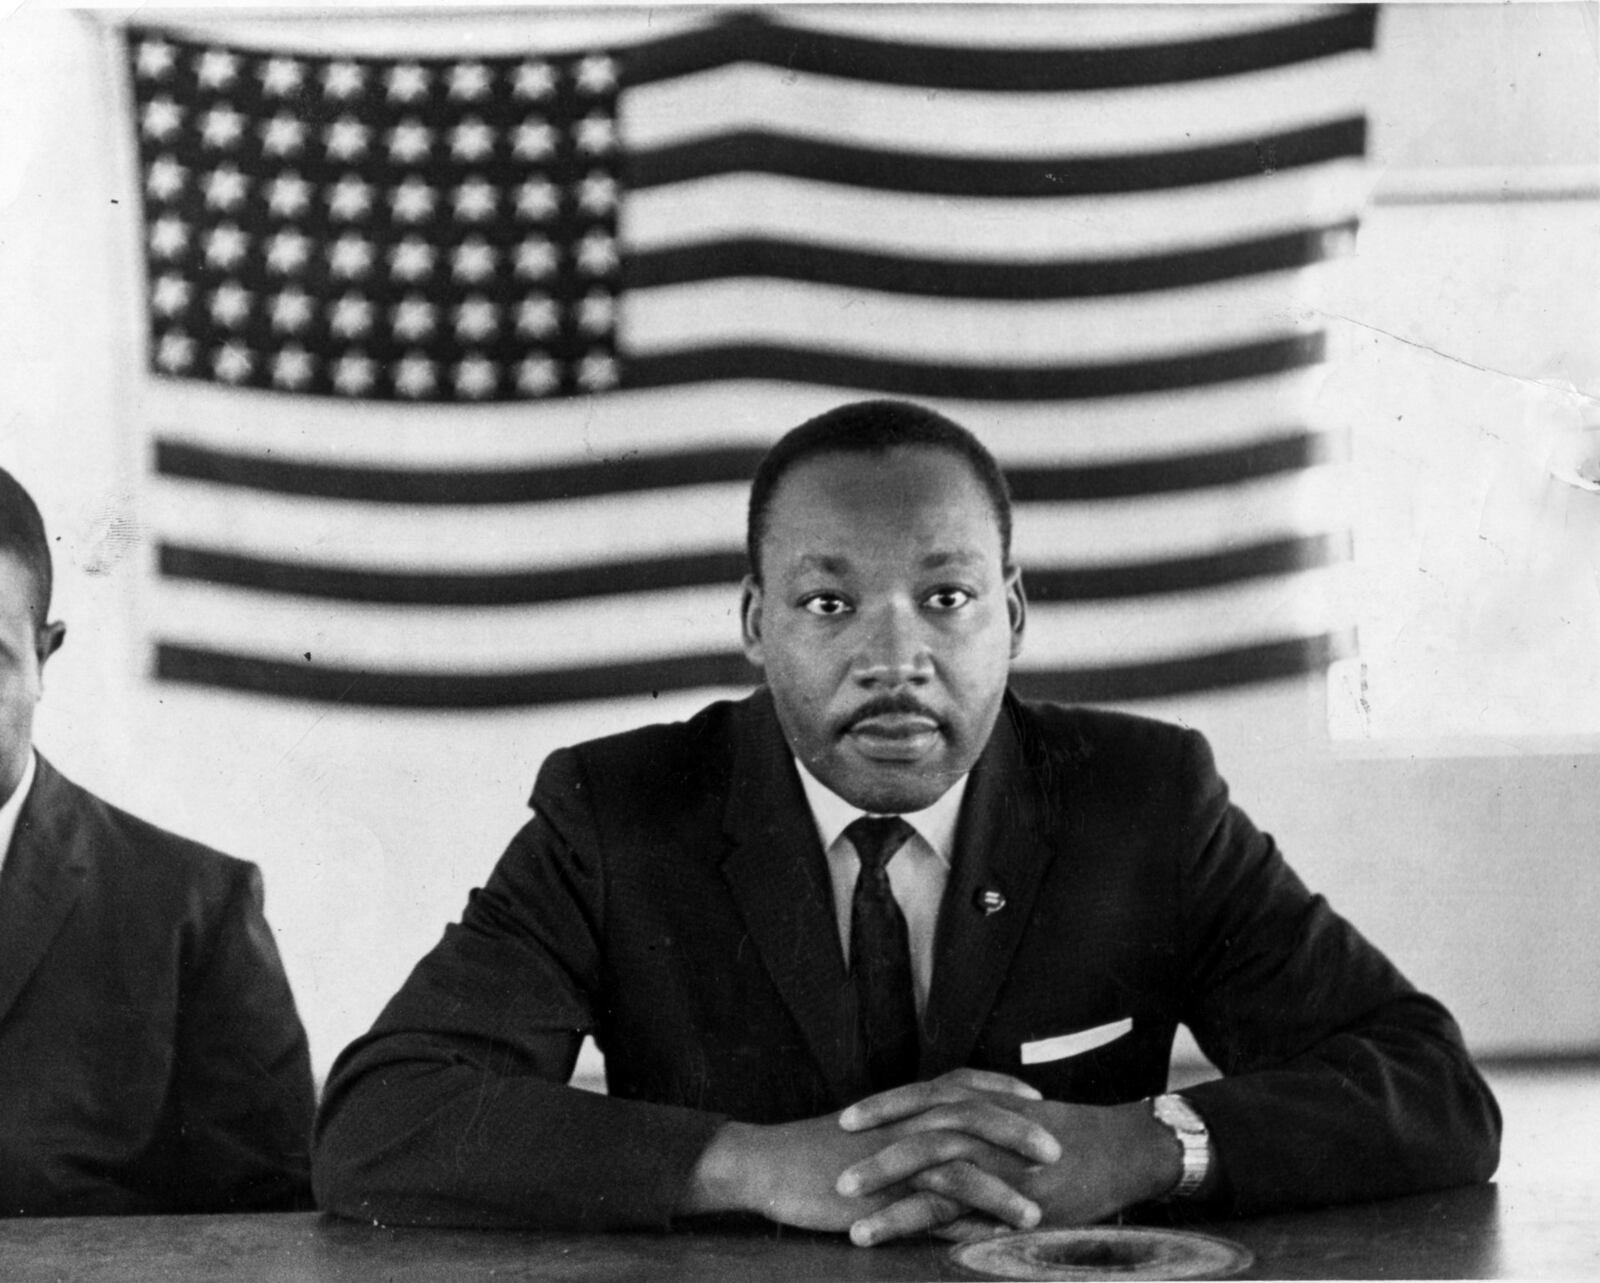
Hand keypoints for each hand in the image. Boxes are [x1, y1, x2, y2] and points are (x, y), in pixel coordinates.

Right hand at [679, 1070, 1059, 1236]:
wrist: (766, 1165)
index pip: (960, 1083)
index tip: (1033, 1094)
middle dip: (1020, 1126)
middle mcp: (903, 1120)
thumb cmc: (810, 1155)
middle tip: (1060, 1143)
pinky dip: (976, 1208)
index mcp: (899, 1104)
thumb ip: (898, 1139)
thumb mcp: (862, 1138)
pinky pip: (940, 1194)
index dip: (998, 1087)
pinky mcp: (886, 1186)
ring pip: (964, 1152)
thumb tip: (929, 1150)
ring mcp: (896, 1151)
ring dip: (1008, 1175)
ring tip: (1044, 1198)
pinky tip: (1000, 1228)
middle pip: (974, 1112)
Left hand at [839, 1085, 1179, 1244]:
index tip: (843, 1120)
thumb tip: (936, 1135)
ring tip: (852, 1221)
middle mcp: (984, 1125)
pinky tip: (888, 1240)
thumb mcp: (1016, 1116)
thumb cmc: (1068, 1135)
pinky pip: (956, 1211)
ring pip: (930, 1171)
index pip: (920, 1097)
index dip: (881, 1107)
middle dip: (873, 1153)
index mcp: (982, 1101)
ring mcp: (998, 1160)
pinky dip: (918, 1223)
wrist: (1121, 1148)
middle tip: (833, 1172)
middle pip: (916, 1131)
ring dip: (888, 1198)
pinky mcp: (1013, 1197)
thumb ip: (978, 1120)